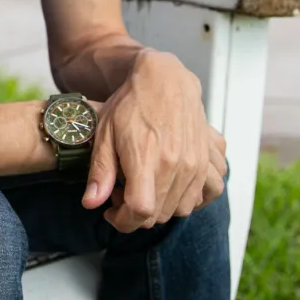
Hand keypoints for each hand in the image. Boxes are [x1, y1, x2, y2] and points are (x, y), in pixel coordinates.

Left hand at [83, 50, 221, 230]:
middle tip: (123, 190)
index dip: (122, 221)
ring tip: (145, 184)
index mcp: (148, 160)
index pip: (140, 212)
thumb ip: (100, 172)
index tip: (110, 211)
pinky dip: (190, 197)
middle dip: (136, 213)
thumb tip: (91, 203)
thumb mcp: (104, 134)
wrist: (164, 79)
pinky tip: (173, 185)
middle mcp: (178, 165)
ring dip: (161, 206)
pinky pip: (207, 193)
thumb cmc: (130, 104)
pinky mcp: (208, 158)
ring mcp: (197, 163)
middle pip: (159, 215)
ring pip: (180, 209)